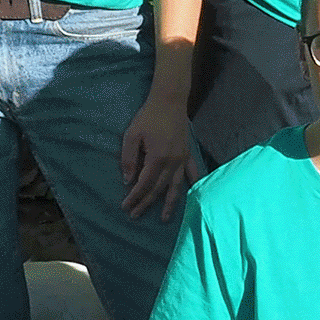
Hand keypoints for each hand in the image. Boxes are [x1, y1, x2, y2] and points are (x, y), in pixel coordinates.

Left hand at [119, 88, 196, 218]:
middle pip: (158, 189)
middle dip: (146, 203)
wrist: (169, 100)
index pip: (144, 184)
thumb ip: (129, 159)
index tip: (125, 207)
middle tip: (135, 215)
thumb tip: (127, 180)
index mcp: (157, 158)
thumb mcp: (132, 135)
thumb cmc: (148, 116)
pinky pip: (192, 172)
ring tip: (164, 218)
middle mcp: (172, 162)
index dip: (134, 197)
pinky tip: (193, 194)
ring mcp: (182, 159)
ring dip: (169, 203)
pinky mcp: (187, 153)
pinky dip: (193, 184)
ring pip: (176, 186)